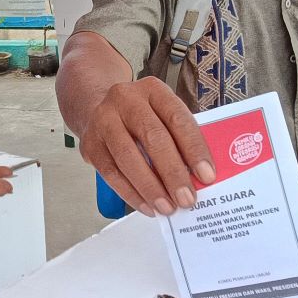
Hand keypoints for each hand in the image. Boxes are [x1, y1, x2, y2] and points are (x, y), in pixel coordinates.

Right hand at [79, 77, 214, 216]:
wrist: (97, 109)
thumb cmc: (140, 117)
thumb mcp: (161, 114)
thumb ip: (179, 138)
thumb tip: (197, 177)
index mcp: (153, 90)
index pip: (177, 118)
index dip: (194, 148)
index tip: (207, 176)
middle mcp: (126, 100)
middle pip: (153, 137)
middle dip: (172, 172)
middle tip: (187, 198)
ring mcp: (104, 121)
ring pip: (128, 158)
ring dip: (150, 187)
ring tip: (167, 207)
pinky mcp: (90, 144)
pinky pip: (111, 173)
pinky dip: (131, 193)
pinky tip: (147, 206)